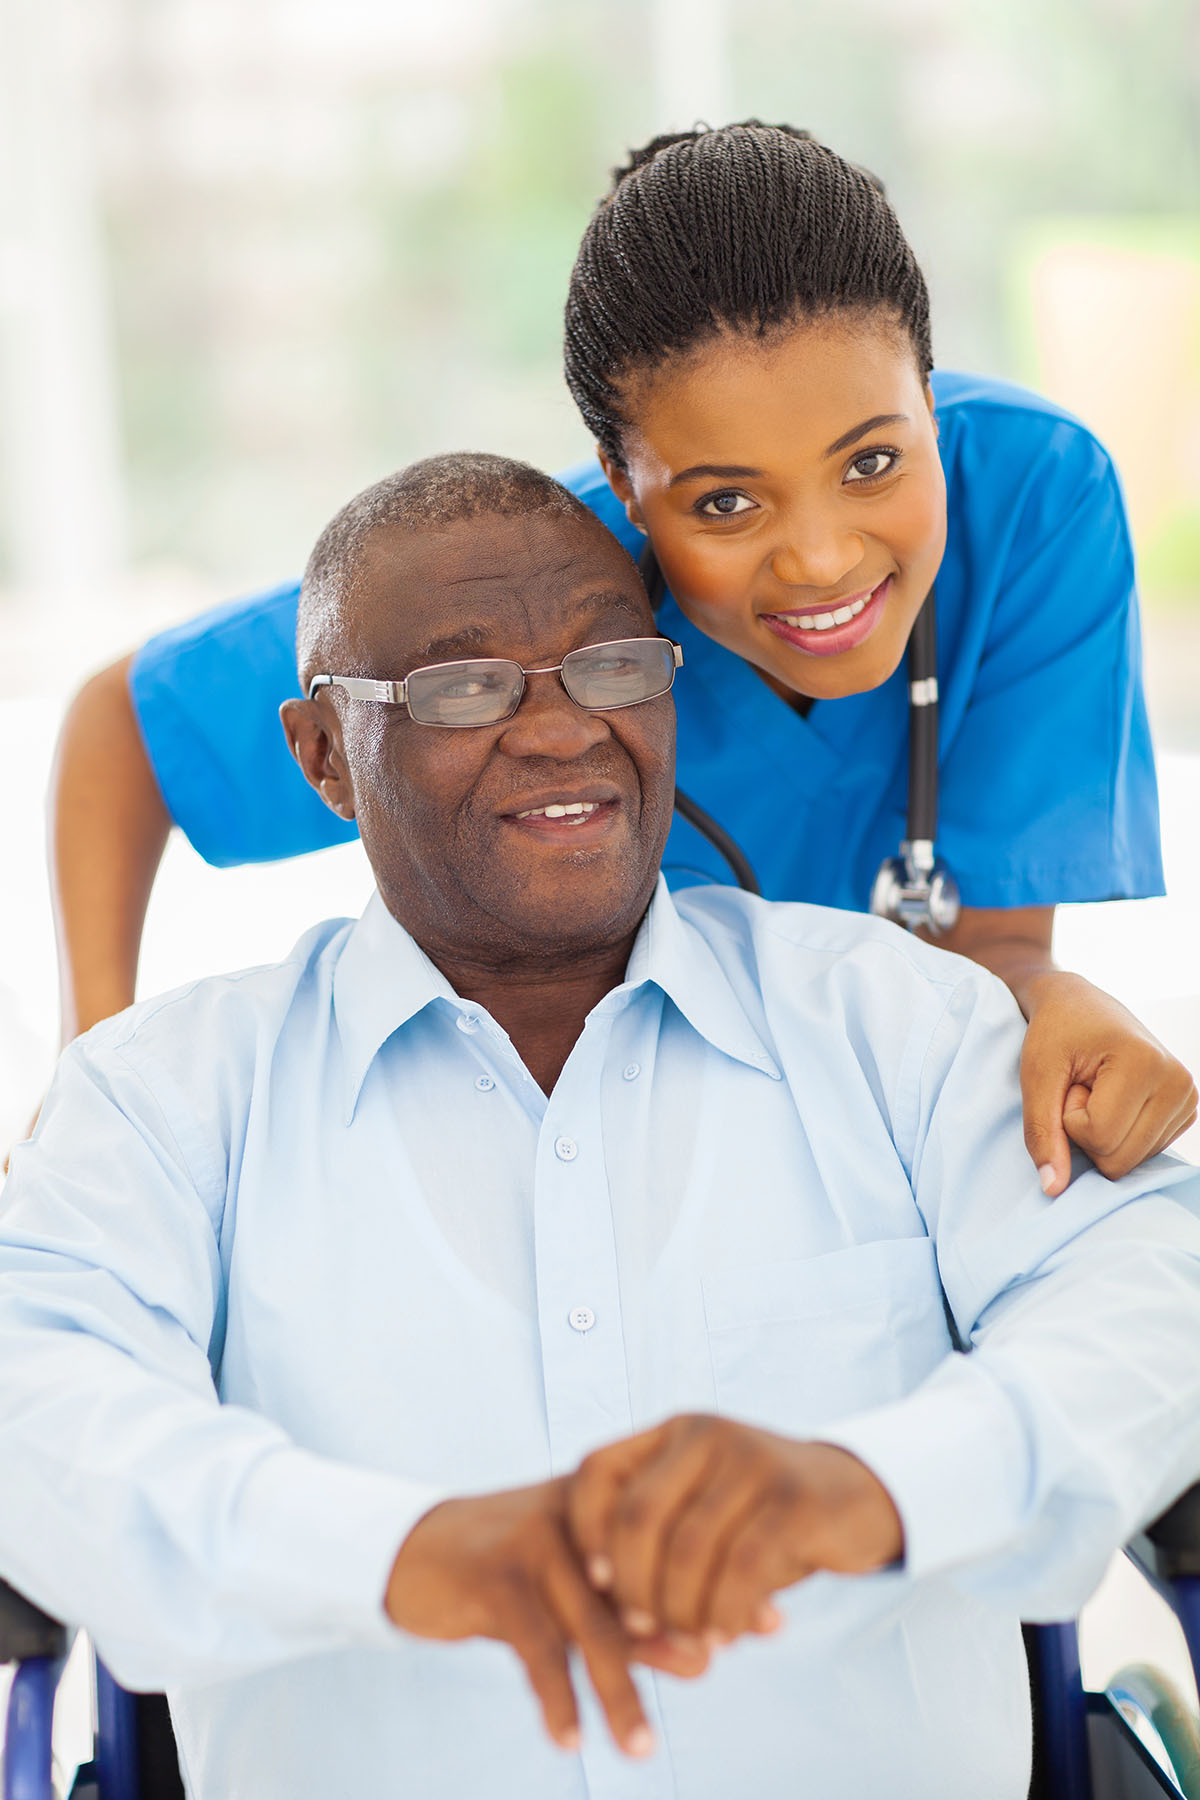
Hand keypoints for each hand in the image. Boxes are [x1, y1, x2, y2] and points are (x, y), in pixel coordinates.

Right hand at [385, 1477, 709, 1756]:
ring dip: (620, 1691)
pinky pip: (537, 1647)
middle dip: (686, 1629)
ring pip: (594, 1626)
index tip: (769, 1624)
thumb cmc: (514, 1576)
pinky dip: (556, 1698)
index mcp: (607, 1508)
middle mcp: (577, 1516)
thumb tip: (708, 1662)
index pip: (676, 1549)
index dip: (720, 1587)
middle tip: (720, 1665)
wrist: (417, 1552)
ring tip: (642, 1749)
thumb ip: (637, 1622)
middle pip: (644, 1585)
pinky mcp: (496, 1578)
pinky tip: (569, 1739)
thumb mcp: (578, 1592)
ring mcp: (536, 1544)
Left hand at [566, 1416, 902, 1642]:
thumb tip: (618, 1624)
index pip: (596, 1471)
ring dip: (681, 1611)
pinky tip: (727, 1635)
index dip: (585, 1532)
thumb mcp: (704, 1517)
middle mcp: (707, 1435)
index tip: (597, 1584)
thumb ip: (659, 1550)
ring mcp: (753, 1460)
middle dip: (632, 1587)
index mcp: (673, 1433)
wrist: (854, 1499)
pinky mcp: (794, 1498)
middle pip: (638, 1516)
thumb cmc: (760, 1521)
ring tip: (692, 1641)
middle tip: (643, 1630)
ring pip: (689, 1549)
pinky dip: (725, 1612)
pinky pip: (743, 1567)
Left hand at [1019, 974, 1197, 1195]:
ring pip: (1129, 1163)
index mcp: (1147, 1063)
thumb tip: (1053, 1189)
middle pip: (1119, 1160)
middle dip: (1085, 1132)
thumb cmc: (1055, 1034)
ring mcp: (1187, 1099)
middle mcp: (1179, 1083)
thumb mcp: (1036, 1077)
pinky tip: (1114, 1100)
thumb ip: (1041, 1132)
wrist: (1079, 1004)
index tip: (1071, 1081)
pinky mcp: (1185, 1112)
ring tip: (1097, 1091)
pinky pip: (1140, 1155)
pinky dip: (1117, 1135)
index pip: (1100, 1138)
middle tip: (1082, 1088)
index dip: (1069, 1119)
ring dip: (1100, 1134)